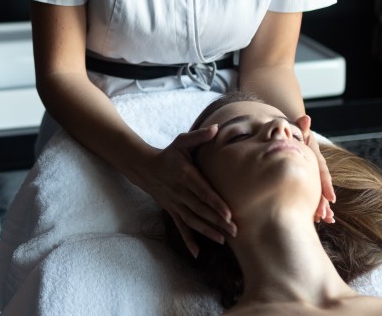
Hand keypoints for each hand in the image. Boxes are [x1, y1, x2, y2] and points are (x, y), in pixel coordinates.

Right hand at [137, 124, 235, 257]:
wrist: (145, 168)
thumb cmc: (169, 154)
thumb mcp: (181, 141)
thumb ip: (199, 136)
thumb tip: (216, 128)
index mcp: (186, 176)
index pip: (203, 192)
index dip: (215, 203)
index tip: (228, 213)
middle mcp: (180, 192)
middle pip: (201, 209)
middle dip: (218, 221)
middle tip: (236, 230)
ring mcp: (175, 204)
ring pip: (193, 221)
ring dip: (208, 231)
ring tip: (224, 240)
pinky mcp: (172, 211)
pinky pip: (181, 228)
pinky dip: (188, 241)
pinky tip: (198, 254)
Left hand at [296, 114, 335, 222]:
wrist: (281, 134)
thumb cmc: (286, 132)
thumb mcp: (292, 128)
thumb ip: (299, 127)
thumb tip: (306, 119)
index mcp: (311, 154)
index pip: (320, 170)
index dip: (325, 184)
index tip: (331, 198)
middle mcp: (312, 164)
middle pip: (318, 184)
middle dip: (323, 201)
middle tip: (325, 216)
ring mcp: (306, 172)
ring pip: (313, 191)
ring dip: (319, 206)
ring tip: (323, 220)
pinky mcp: (300, 179)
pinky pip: (305, 193)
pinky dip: (310, 205)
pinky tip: (313, 218)